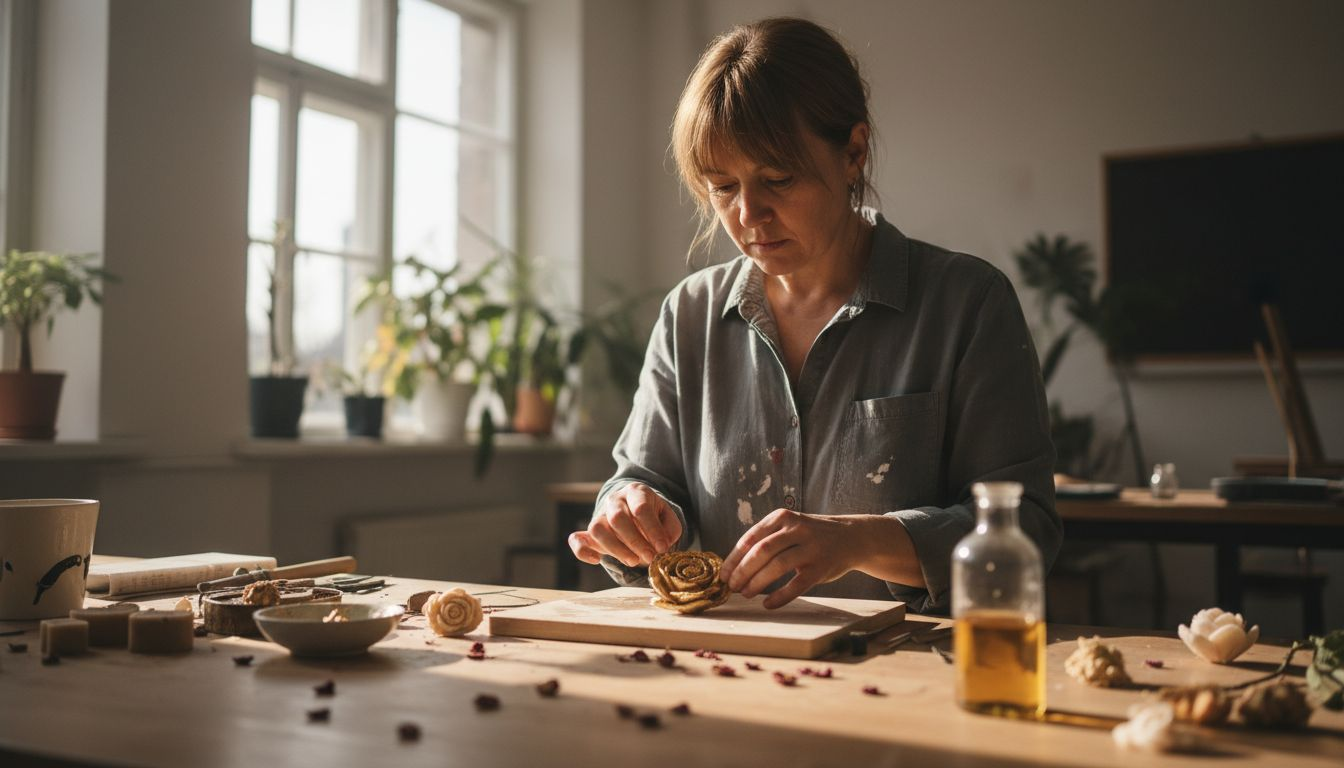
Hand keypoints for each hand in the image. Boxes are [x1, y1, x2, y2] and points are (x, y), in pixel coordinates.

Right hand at [568, 483, 682, 567]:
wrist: (635, 512)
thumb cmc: (653, 516)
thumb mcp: (667, 517)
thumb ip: (670, 529)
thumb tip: (662, 544)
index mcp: (635, 492)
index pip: (640, 508)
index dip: (652, 530)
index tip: (662, 548)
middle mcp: (615, 500)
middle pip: (618, 517)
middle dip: (635, 541)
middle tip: (650, 557)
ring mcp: (599, 515)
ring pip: (598, 528)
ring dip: (616, 548)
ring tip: (633, 561)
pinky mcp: (588, 532)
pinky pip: (576, 539)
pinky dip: (582, 551)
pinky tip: (596, 560)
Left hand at [719, 509, 859, 608]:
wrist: (851, 537)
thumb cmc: (811, 536)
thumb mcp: (789, 527)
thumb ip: (767, 540)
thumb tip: (735, 566)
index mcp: (783, 517)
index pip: (751, 538)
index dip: (734, 558)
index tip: (724, 574)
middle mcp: (797, 529)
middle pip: (762, 551)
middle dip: (743, 571)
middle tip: (732, 586)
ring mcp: (811, 548)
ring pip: (778, 566)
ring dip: (757, 582)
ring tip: (746, 594)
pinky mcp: (821, 567)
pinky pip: (797, 584)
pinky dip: (780, 596)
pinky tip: (768, 604)